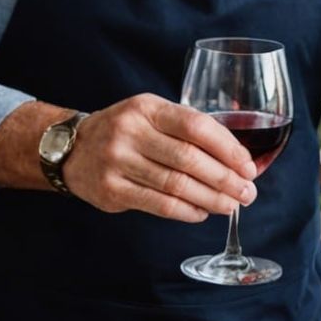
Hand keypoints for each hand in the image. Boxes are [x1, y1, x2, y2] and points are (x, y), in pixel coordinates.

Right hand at [61, 94, 256, 221]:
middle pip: (189, 159)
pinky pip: (159, 205)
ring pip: (176, 186)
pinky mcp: (111, 190)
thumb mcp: (150, 115)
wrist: (72, 148)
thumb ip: (187, 130)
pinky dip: (187, 212)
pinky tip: (201, 212)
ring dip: (211, 199)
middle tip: (246, 192)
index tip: (248, 166)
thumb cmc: (124, 132)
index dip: (227, 148)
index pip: (195, 126)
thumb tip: (238, 160)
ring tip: (231, 206)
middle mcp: (129, 131)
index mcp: (146, 108)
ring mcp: (117, 162)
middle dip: (225, 179)